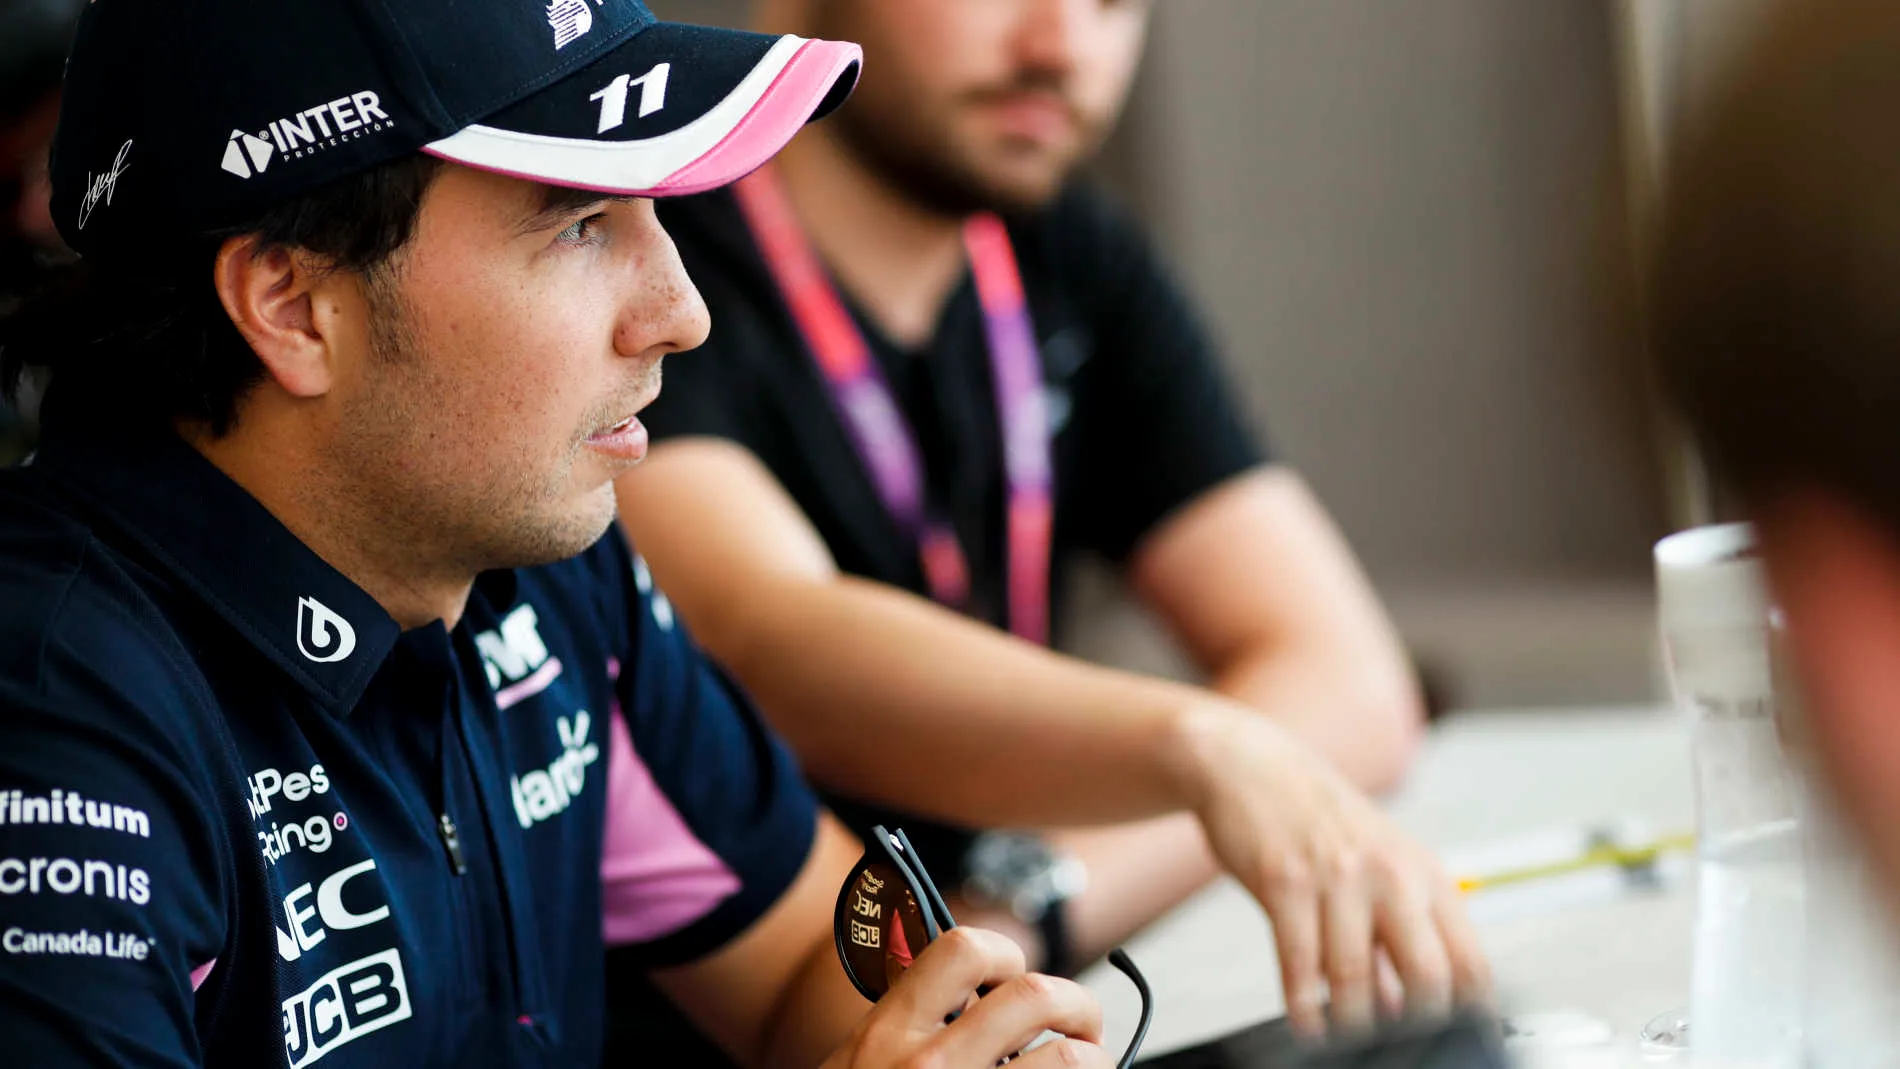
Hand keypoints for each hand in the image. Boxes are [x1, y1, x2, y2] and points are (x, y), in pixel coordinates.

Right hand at [822, 926, 1115, 1068]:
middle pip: (1035, 996)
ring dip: (1093, 1060)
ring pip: (1068, 1058)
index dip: (1006, 954)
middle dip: (1078, 1004)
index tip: (1017, 975)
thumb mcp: (860, 1064)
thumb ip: (910, 1028)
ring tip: (1088, 1067)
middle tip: (1081, 1025)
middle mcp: (930, 1065)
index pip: (963, 952)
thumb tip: (974, 1003)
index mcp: (890, 1033)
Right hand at [1173, 705, 1491, 1038]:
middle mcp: (1389, 873)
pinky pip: (1299, 962)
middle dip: (1417, 1027)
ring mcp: (1338, 876)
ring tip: (1343, 1040)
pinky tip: (1305, 1021)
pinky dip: (1303, 1005)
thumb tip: (1401, 1007)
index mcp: (1424, 874)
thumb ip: (1394, 938)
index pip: (1470, 961)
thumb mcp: (1376, 870)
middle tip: (1399, 1049)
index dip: (1470, 1014)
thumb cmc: (1318, 822)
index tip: (1456, 1042)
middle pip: (1427, 974)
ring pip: (1356, 977)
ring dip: (1350, 1024)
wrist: (1253, 768)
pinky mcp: (1285, 881)